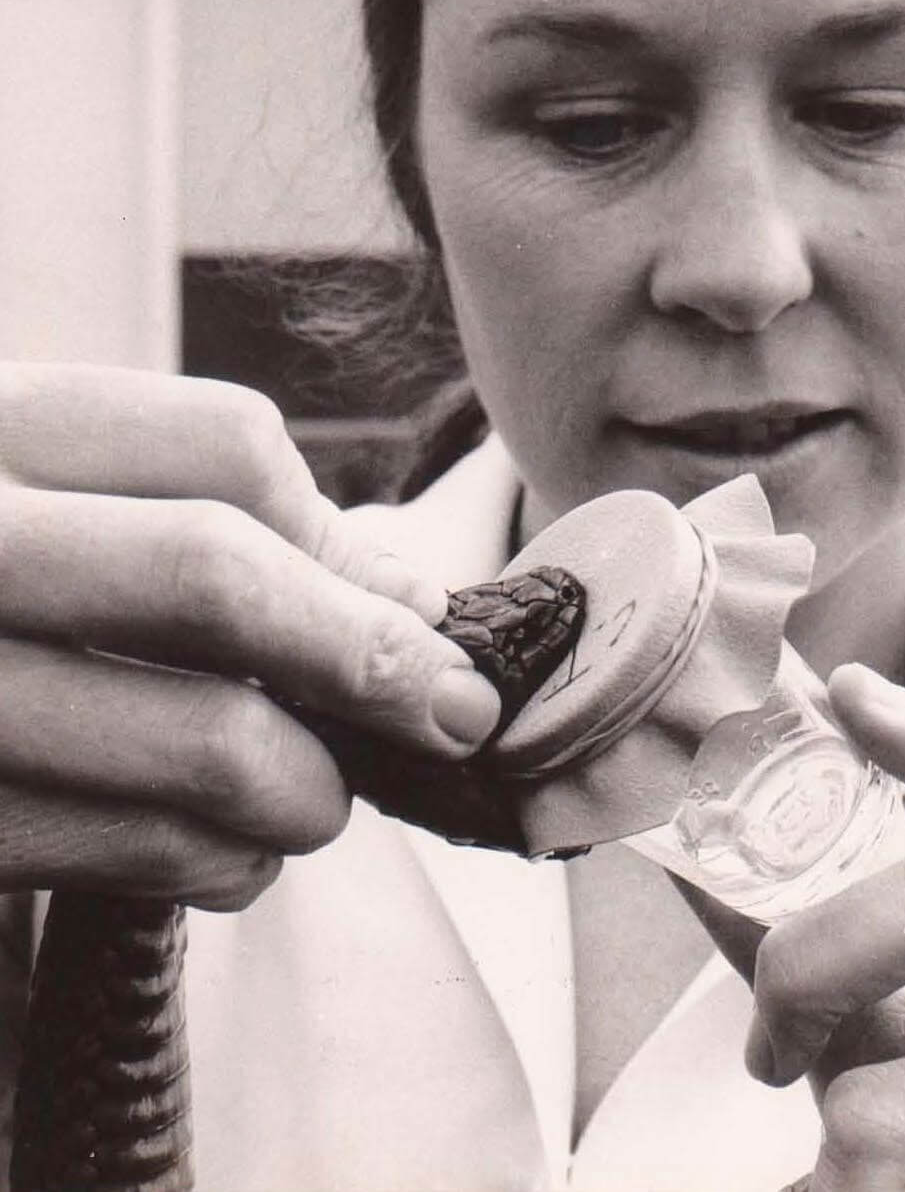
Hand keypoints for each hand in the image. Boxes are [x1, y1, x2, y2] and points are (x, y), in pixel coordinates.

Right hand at [0, 363, 500, 908]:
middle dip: (371, 656)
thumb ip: (201, 520)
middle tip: (454, 709)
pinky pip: (131, 854)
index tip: (399, 601)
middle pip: (217, 576)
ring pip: (199, 738)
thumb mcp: (43, 501)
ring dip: (307, 790)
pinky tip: (229, 853)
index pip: (228, 447)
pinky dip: (221, 864)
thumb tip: (403, 591)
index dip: (333, 536)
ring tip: (317, 798)